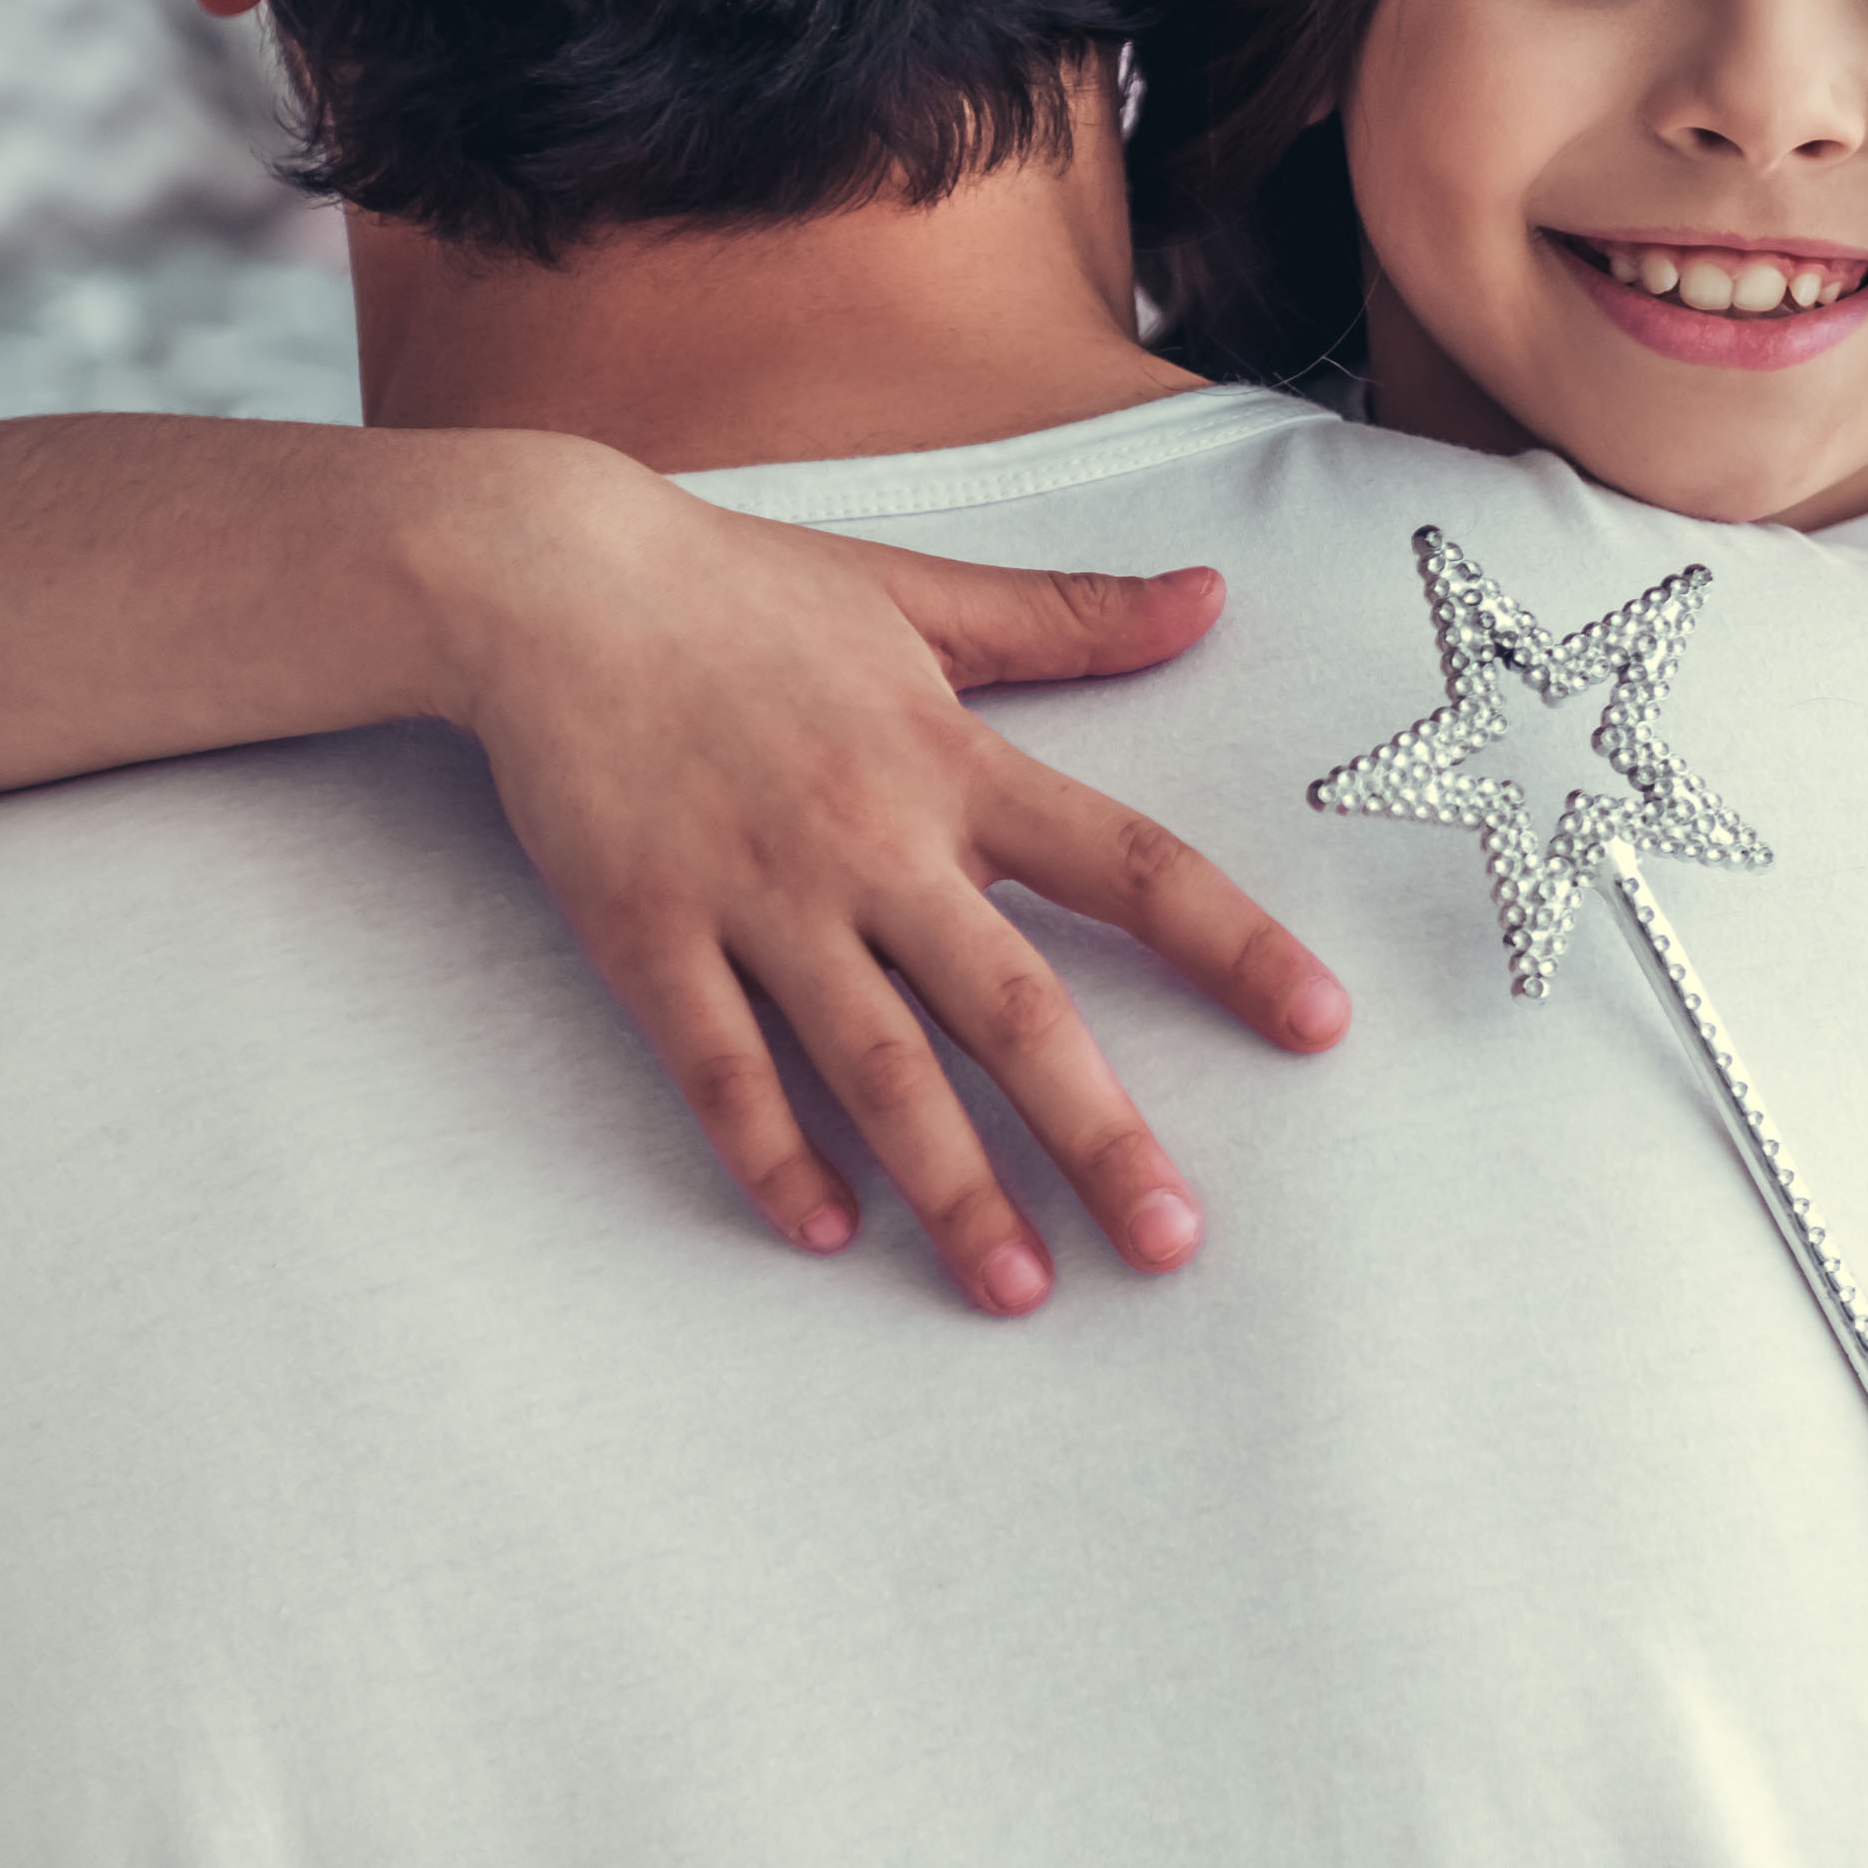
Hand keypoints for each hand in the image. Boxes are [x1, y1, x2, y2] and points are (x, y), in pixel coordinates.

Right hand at [430, 452, 1348, 1316]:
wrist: (546, 579)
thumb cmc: (738, 586)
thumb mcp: (919, 592)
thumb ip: (1068, 617)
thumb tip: (1208, 598)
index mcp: (951, 759)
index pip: (1126, 862)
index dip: (1231, 944)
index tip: (1321, 1024)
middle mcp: (872, 839)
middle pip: (1012, 1007)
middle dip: (1098, 1134)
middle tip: (1171, 1245)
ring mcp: (758, 895)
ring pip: (876, 1066)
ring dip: (951, 1185)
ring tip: (1017, 1288)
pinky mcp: (648, 933)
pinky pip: (722, 1066)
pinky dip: (774, 1151)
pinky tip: (824, 1232)